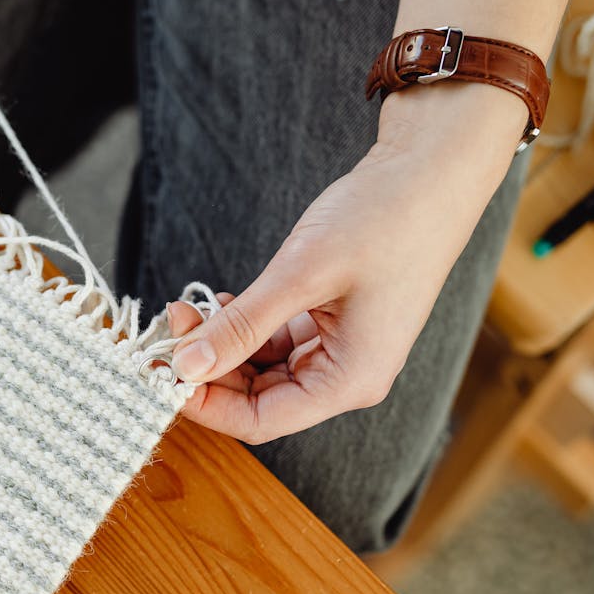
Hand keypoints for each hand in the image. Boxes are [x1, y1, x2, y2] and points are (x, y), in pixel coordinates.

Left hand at [167, 83, 525, 443]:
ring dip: (222, 345)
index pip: (259, 421)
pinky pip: (276, 343)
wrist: (432, 171)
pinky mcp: (333, 323)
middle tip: (169, 325)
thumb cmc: (384, 219)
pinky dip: (244, 327)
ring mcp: (341, 350)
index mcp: (350, 381)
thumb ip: (242, 325)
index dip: (205, 403)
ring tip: (188, 307)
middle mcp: (347, 376)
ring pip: (262, 371)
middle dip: (207, 369)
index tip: (161, 369)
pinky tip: (222, 303)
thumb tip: (185, 366)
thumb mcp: (300, 274)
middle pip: (257, 399)